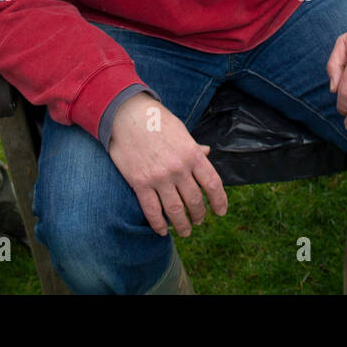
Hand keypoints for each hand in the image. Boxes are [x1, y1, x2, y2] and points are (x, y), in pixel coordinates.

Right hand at [107, 93, 227, 236]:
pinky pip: (152, 211)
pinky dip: (159, 225)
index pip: (213, 184)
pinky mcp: (140, 183)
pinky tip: (163, 231)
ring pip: (175, 210)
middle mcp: (179, 168)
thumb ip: (194, 147)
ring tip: (185, 231)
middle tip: (199, 220)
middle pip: (195, 200)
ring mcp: (159, 177)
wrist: (126, 115)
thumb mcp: (181, 131)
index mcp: (192, 154)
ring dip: (182, 225)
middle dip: (199, 215)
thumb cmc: (156, 121)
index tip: (221, 212)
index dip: (220, 201)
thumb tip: (208, 152)